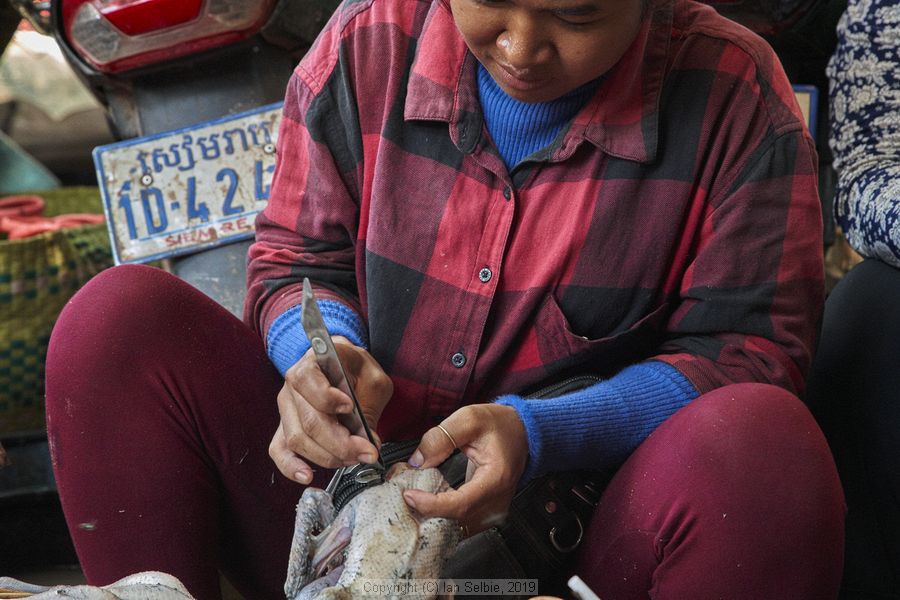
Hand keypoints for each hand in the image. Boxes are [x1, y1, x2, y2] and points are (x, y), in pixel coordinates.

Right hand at [269, 336, 392, 483]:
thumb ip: (369, 406)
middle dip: (339, 442)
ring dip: (327, 455)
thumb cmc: (358, 371)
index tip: (350, 408)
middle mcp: (293, 386)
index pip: (306, 381)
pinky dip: (291, 466)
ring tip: (353, 459)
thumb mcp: (372, 378)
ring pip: (297, 439)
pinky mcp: (285, 428)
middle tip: (366, 451)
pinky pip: (279, 450)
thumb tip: (367, 441)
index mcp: (312, 363)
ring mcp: (287, 408)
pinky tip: (307, 476)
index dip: (327, 399)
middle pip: (308, 421)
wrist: (347, 369)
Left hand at [401, 403, 528, 535]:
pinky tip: (428, 504)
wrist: (522, 431)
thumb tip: (417, 461)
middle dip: (426, 513)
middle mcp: (498, 501)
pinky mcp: (488, 512)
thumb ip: (441, 437)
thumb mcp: (469, 419)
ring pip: (459, 528)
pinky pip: (463, 524)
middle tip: (403, 496)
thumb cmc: (500, 425)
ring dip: (434, 518)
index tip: (410, 495)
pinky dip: (443, 518)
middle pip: (457, 521)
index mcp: (496, 479)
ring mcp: (494, 510)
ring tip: (414, 499)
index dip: (431, 504)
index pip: (460, 504)